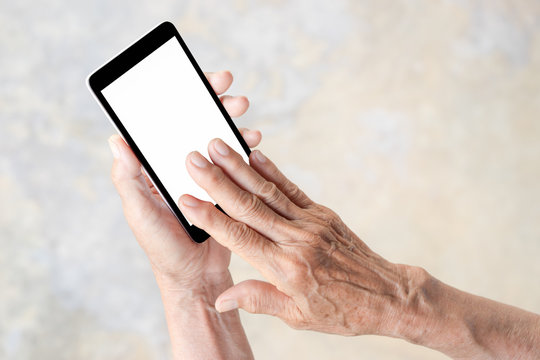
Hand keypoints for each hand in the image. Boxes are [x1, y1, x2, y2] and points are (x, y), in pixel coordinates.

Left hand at [108, 71, 261, 292]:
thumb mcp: (139, 212)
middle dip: (217, 106)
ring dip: (235, 128)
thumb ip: (128, 178)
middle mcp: (182, 167)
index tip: (199, 83)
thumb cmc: (162, 246)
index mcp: (159, 167)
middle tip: (232, 96)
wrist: (194, 276)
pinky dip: (245, 152)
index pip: (170, 125)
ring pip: (220, 142)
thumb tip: (116, 140)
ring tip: (248, 124)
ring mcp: (205, 177)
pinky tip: (253, 145)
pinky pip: (236, 165)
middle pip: (199, 126)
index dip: (184, 100)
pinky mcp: (226, 190)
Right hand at [177, 139, 418, 336]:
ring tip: (218, 146)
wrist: (387, 295)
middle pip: (249, 207)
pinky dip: (272, 171)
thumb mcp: (298, 317)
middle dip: (218, 181)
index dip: (211, 218)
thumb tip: (223, 298)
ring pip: (268, 191)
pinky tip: (254, 155)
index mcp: (286, 269)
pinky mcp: (322, 214)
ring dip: (240, 168)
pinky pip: (292, 189)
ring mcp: (311, 223)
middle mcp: (297, 240)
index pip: (239, 238)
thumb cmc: (342, 310)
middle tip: (194, 159)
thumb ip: (259, 300)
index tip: (186, 199)